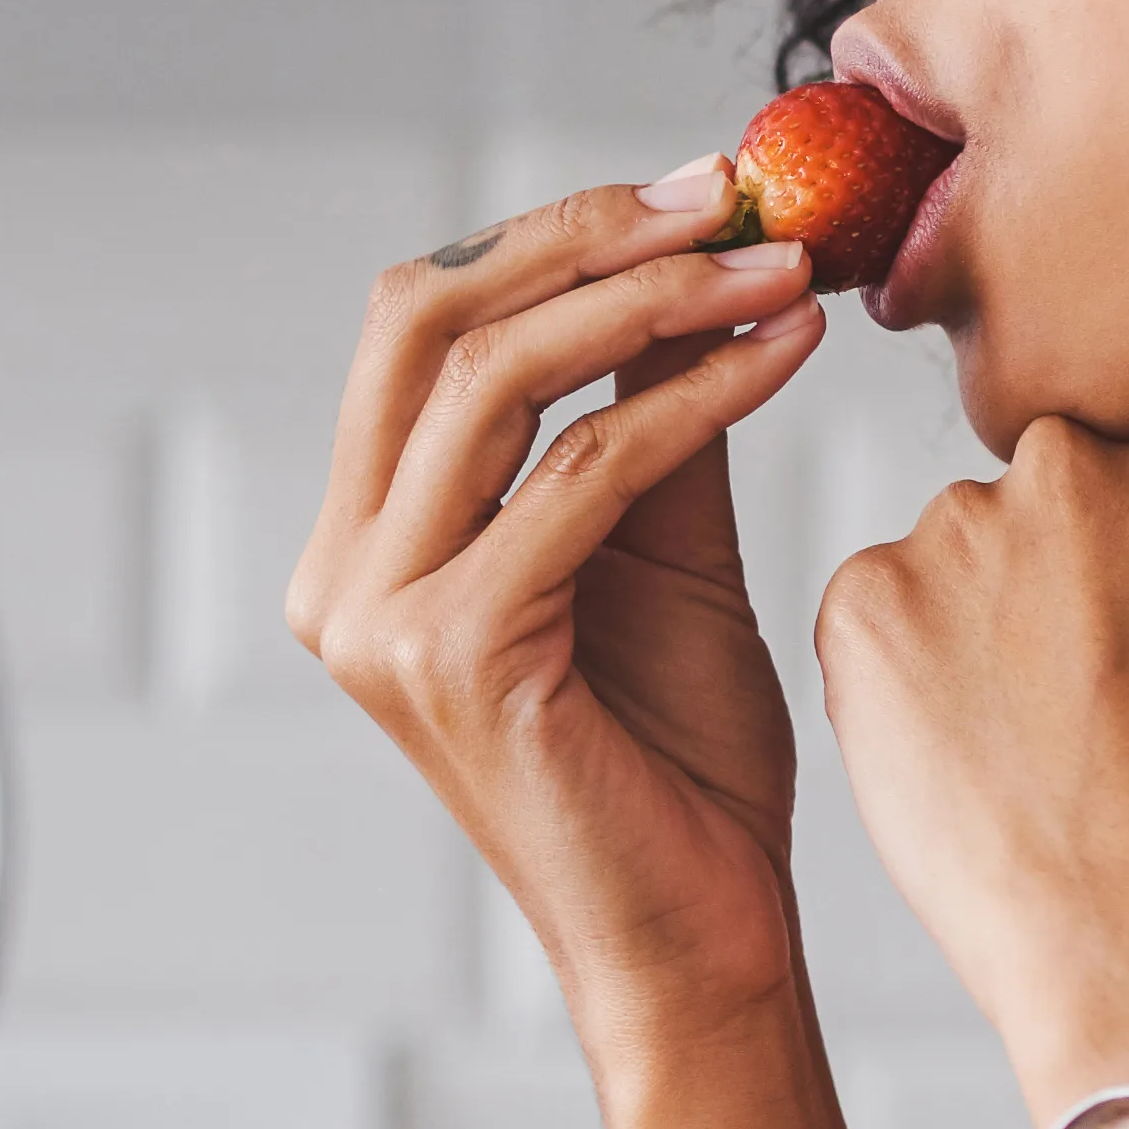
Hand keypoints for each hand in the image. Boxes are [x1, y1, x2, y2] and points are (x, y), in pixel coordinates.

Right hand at [289, 179, 836, 1048]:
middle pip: (425, 320)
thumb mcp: (659, 550)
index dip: (552, 233)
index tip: (699, 188)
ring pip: (495, 380)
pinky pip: (583, 473)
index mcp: (366, 544)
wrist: (703, 940)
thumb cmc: (680, 766)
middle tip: (731, 196)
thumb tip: (688, 256)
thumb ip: (644, 413)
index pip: (420, 327)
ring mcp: (380, 620)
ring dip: (652, 299)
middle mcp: (344, 576)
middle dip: (583, 235)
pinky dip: (695, 396)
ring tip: (779, 266)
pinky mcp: (452, 656)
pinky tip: (784, 354)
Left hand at [816, 417, 1128, 1106]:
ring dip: (971, 631)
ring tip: (1019, 754)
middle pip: (1043, 501)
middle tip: (1077, 703)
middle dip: (1053, 582)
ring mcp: (955, 528)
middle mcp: (1069, 466)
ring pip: (950, 561)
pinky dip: (898, 684)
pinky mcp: (862, 601)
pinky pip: (872, 621)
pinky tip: (958, 766)